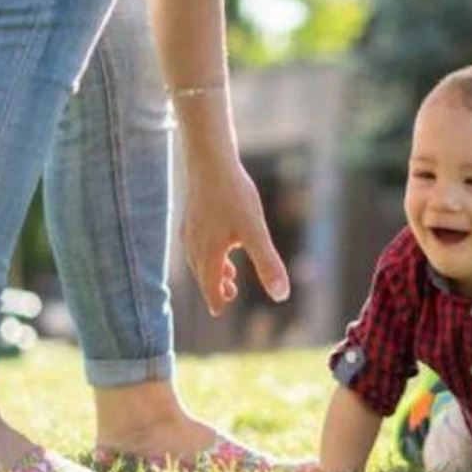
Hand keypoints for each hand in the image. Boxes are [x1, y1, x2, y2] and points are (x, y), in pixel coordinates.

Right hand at [182, 160, 288, 315]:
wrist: (210, 160)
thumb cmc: (233, 195)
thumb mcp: (256, 231)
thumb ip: (268, 263)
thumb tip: (281, 296)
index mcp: (208, 252)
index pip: (209, 284)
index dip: (215, 299)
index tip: (219, 311)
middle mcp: (194, 243)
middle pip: (203, 273)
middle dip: (214, 286)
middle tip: (228, 296)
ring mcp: (190, 227)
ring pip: (199, 257)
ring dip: (212, 269)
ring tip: (229, 273)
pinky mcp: (192, 213)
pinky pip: (196, 240)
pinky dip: (208, 251)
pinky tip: (220, 241)